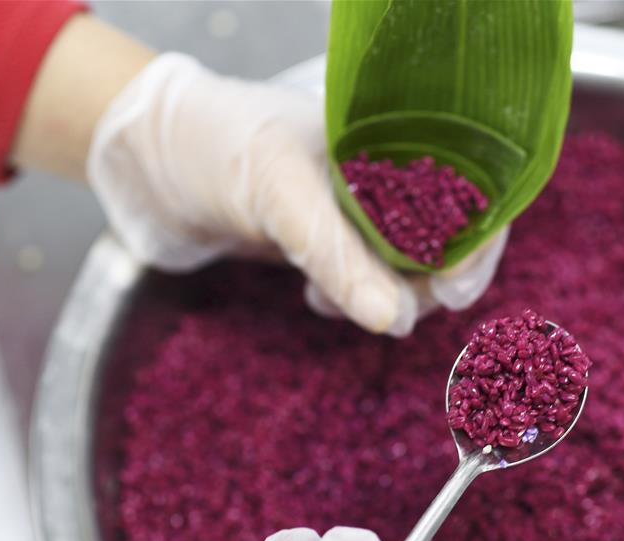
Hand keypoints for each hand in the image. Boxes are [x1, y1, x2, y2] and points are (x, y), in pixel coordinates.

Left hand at [87, 53, 506, 336]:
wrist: (150, 159)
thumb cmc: (216, 147)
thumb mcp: (282, 193)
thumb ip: (338, 254)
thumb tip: (393, 319)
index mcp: (393, 138)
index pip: (467, 192)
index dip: (473, 243)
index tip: (453, 290)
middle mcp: (386, 173)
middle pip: (443, 239)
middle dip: (422, 283)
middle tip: (393, 312)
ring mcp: (359, 208)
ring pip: (403, 267)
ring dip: (383, 296)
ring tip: (332, 298)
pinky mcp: (331, 238)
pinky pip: (364, 276)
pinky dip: (352, 297)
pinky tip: (317, 297)